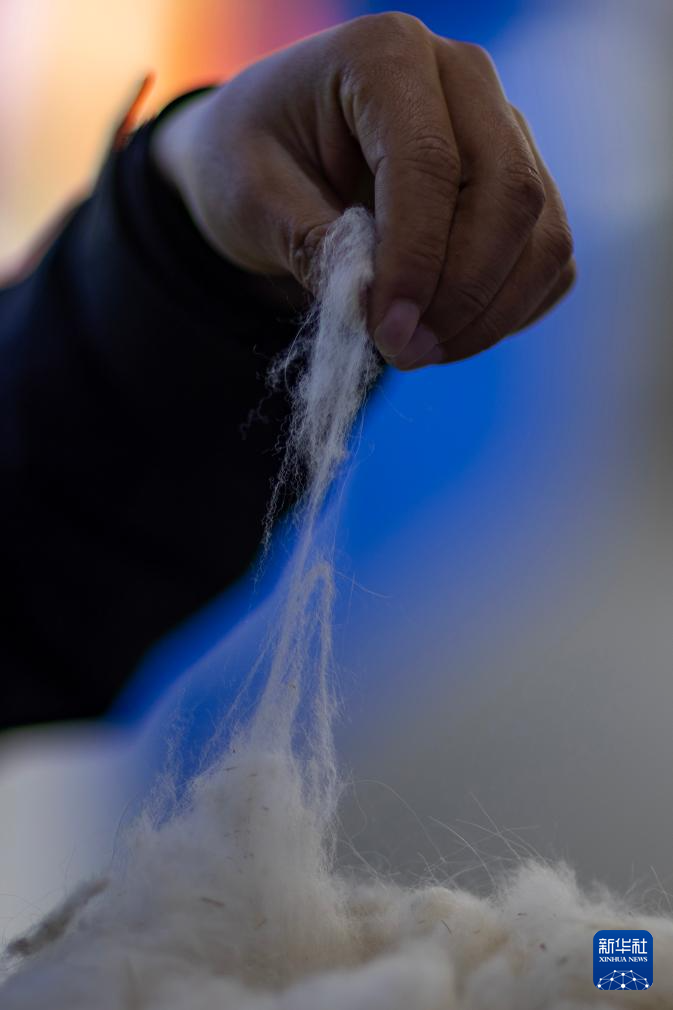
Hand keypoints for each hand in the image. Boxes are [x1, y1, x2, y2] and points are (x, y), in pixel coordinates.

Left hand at [152, 12, 574, 369]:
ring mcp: (502, 132)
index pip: (430, 161)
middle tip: (405, 352)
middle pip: (508, 193)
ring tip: (419, 351)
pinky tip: (450, 335)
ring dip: (490, 313)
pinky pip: (549, 260)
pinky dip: (510, 311)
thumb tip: (377, 313)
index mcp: (385, 55)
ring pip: (542, 233)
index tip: (390, 332)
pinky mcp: (522, 185)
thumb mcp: (253, 199)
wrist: (274, 154)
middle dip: (462, 292)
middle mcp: (462, 79)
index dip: (417, 259)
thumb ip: (315, 249)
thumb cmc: (253, 160)